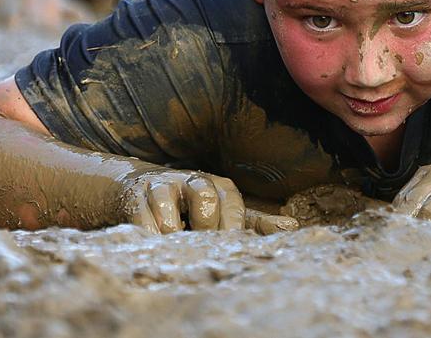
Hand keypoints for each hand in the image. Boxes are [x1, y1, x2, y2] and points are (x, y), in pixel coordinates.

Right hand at [120, 169, 296, 234]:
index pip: (234, 205)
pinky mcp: (138, 195)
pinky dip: (150, 237)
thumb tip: (291, 227)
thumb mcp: (224, 211)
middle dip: (206, 227)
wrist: (141, 188)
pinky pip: (143, 220)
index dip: (233, 228)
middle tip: (203, 249)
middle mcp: (195, 182)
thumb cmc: (192, 206)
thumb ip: (254, 222)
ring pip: (171, 211)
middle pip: (206, 200)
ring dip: (174, 234)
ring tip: (176, 247)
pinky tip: (154, 246)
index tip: (234, 248)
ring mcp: (165, 186)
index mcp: (221, 187)